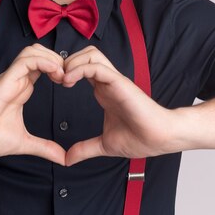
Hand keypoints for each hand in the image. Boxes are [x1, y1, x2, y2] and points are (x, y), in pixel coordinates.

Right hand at [0, 44, 66, 164]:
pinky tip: (54, 72)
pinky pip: (25, 61)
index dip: (59, 69)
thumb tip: (63, 158)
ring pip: (33, 51)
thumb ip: (44, 148)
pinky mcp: (6, 79)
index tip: (69, 83)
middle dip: (58, 59)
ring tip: (62, 74)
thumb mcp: (24, 142)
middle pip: (40, 52)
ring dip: (51, 58)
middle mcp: (17, 79)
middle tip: (68, 77)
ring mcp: (11, 77)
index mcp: (22, 88)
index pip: (43, 66)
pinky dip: (43, 61)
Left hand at [62, 46, 173, 165]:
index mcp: (103, 91)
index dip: (65, 71)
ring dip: (73, 62)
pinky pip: (97, 66)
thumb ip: (85, 149)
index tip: (54, 85)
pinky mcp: (119, 82)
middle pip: (85, 54)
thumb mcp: (104, 145)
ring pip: (91, 54)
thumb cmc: (140, 138)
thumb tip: (67, 159)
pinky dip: (80, 69)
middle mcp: (107, 82)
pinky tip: (69, 81)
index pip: (82, 68)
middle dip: (66, 61)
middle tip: (55, 78)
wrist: (160, 139)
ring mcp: (114, 80)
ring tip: (63, 79)